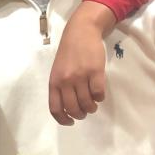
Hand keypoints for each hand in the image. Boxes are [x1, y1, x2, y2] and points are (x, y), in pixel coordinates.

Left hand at [48, 3, 110, 125]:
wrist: (81, 32)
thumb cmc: (69, 53)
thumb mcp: (58, 70)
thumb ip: (60, 86)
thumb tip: (68, 107)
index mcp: (54, 82)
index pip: (55, 108)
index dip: (63, 119)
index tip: (70, 122)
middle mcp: (65, 81)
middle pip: (73, 108)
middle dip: (80, 115)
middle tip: (84, 112)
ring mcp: (80, 77)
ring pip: (87, 103)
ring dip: (91, 107)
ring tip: (93, 104)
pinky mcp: (95, 72)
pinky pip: (99, 93)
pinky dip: (100, 98)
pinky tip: (99, 94)